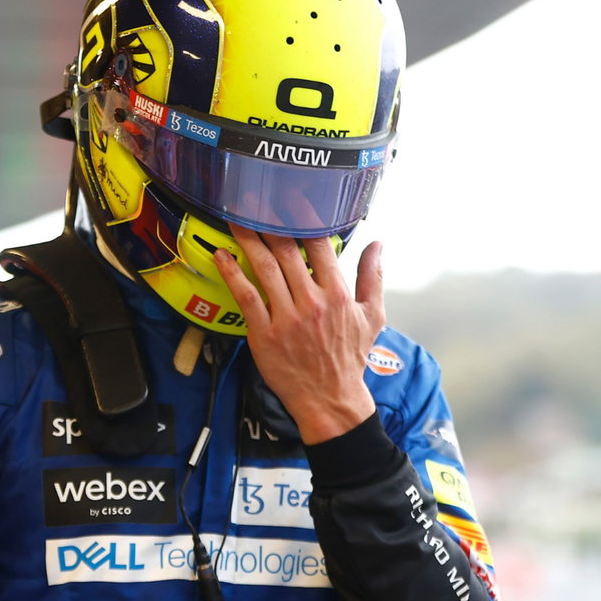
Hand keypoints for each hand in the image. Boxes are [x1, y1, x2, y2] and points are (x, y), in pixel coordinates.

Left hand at [213, 223, 385, 443]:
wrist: (331, 400)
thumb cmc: (350, 358)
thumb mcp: (373, 317)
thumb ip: (373, 277)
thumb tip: (378, 244)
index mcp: (338, 295)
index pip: (321, 246)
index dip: (305, 219)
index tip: (292, 200)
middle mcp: (313, 302)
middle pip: (287, 252)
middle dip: (270, 224)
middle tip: (255, 202)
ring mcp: (287, 318)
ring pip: (265, 269)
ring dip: (248, 241)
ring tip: (235, 219)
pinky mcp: (265, 334)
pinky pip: (246, 297)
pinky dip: (233, 274)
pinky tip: (222, 256)